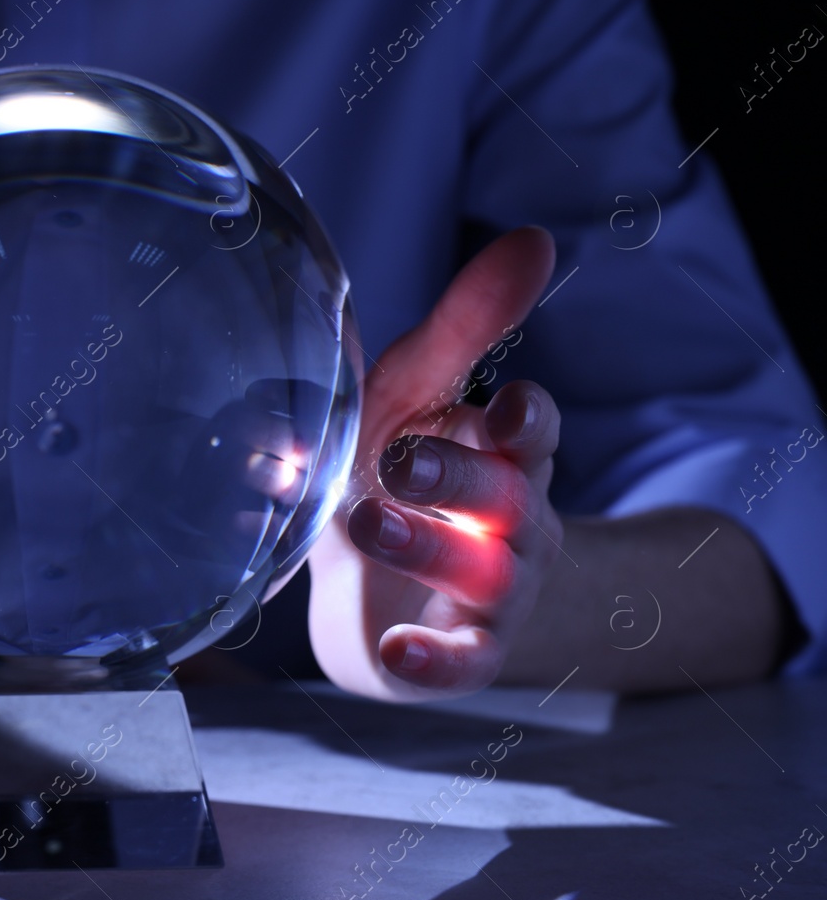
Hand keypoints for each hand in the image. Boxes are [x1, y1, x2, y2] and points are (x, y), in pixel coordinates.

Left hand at [307, 227, 561, 700]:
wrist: (372, 585)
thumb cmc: (399, 468)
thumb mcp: (416, 390)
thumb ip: (467, 325)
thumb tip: (538, 237)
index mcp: (503, 453)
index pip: (535, 432)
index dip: (526, 422)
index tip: (503, 409)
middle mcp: (511, 522)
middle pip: (505, 498)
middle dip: (456, 477)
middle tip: (395, 460)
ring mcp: (490, 592)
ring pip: (481, 573)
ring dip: (427, 548)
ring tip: (362, 524)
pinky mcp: (457, 651)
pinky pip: (460, 662)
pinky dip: (432, 661)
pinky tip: (395, 653)